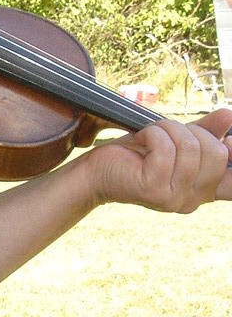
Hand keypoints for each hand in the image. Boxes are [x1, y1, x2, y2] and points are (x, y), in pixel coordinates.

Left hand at [87, 109, 231, 211]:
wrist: (97, 172)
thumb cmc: (135, 155)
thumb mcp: (174, 141)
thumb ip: (204, 132)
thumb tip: (229, 116)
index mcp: (202, 191)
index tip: (229, 141)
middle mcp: (192, 200)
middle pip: (215, 152)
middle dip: (190, 131)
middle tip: (166, 132)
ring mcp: (173, 198)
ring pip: (190, 147)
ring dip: (167, 130)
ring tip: (150, 135)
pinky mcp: (154, 189)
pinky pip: (166, 148)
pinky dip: (153, 134)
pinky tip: (141, 139)